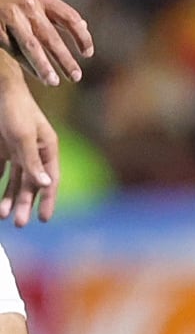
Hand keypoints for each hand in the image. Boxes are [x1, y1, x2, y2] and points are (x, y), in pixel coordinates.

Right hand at [0, 0, 91, 85]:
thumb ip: (54, 11)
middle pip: (51, 37)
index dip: (82, 37)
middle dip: (64, 59)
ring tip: (54, 82)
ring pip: (31, 47)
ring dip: (44, 67)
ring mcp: (10, 17)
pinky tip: (38, 75)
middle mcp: (28, 5)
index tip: (88, 54)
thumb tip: (84, 26)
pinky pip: (14, 50)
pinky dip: (27, 64)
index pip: (70, 18)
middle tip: (76, 77)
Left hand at [0, 76, 55, 225]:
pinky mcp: (2, 147)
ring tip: (2, 214)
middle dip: (25, 204)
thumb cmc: (14, 109)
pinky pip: (0, 170)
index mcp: (47, 149)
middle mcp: (35, 152)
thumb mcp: (23, 136)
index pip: (50, 180)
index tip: (43, 219)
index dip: (47, 200)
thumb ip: (32, 161)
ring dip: (9, 197)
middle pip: (31, 183)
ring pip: (15, 179)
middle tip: (19, 224)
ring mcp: (17, 150)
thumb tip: (46, 185)